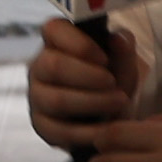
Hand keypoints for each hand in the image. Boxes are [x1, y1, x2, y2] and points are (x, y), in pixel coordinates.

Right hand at [24, 13, 145, 149]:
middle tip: (113, 83)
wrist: (112, 115)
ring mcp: (37, 97)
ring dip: (92, 102)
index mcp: (57, 43)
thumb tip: (116, 39)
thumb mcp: (124, 64)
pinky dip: (88, 131)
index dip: (80, 44)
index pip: (53, 30)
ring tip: (118, 102)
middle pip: (52, 65)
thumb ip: (123, 50)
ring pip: (55, 99)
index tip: (104, 58)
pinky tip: (107, 128)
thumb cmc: (113, 81)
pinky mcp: (41, 125)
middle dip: (88, 76)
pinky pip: (58, 130)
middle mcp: (40, 67)